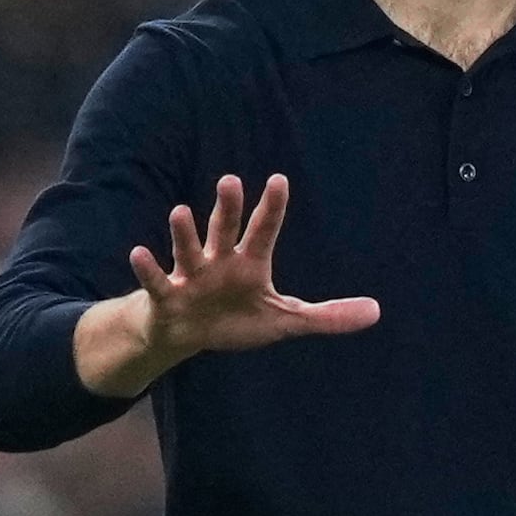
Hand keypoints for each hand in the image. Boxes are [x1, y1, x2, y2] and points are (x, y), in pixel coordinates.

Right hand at [130, 174, 380, 358]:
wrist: (188, 335)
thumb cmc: (237, 318)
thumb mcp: (285, 320)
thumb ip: (328, 316)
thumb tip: (376, 312)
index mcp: (249, 264)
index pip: (264, 230)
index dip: (271, 208)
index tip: (278, 180)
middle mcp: (220, 261)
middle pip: (225, 229)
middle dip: (227, 207)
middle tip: (231, 180)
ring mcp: (191, 276)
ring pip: (188, 249)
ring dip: (184, 232)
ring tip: (181, 211)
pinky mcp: (167, 296)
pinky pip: (158, 281)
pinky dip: (148, 268)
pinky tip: (139, 253)